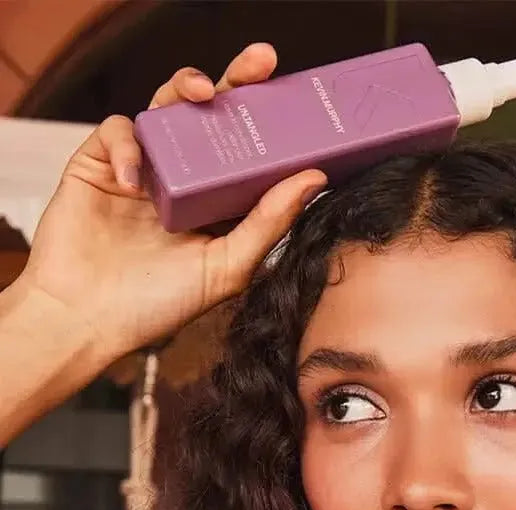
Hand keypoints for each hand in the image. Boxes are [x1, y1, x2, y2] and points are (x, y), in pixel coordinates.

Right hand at [18, 43, 325, 370]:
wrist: (85, 321)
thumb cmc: (155, 307)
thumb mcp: (225, 269)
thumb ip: (268, 224)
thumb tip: (313, 179)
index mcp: (215, 205)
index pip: (248, 152)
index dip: (271, 124)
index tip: (299, 103)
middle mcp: (181, 181)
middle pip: (212, 117)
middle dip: (237, 83)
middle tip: (261, 64)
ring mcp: (141, 170)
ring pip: (166, 109)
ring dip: (184, 90)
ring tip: (201, 93)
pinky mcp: (99, 164)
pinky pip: (118, 131)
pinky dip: (129, 147)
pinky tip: (134, 182)